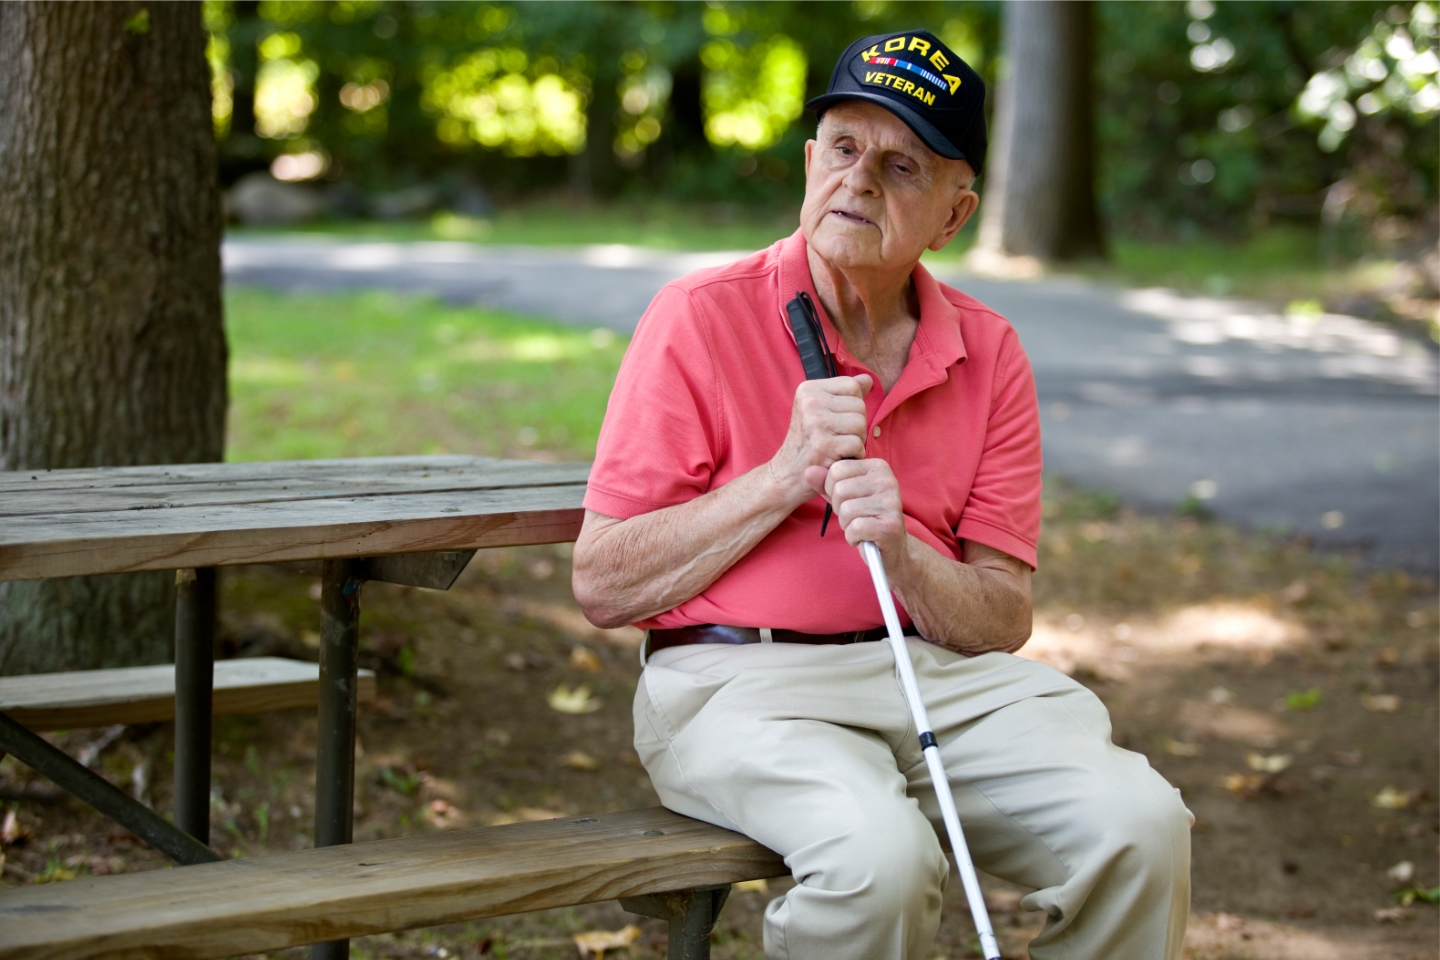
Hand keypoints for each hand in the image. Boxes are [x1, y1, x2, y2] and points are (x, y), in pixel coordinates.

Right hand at [768, 374, 871, 502]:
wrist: (787, 475)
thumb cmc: (808, 443)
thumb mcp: (820, 411)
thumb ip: (843, 394)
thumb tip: (867, 379)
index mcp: (808, 389)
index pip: (852, 385)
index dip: (852, 406)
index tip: (835, 420)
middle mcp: (809, 402)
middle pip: (859, 405)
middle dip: (855, 425)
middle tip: (835, 438)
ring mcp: (815, 423)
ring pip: (860, 424)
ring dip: (856, 440)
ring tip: (837, 447)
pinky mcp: (823, 444)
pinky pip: (857, 444)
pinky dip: (853, 456)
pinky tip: (838, 458)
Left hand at [809, 457, 908, 566]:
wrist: (891, 547)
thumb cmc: (866, 517)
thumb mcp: (844, 496)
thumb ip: (826, 483)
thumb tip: (808, 471)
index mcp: (878, 467)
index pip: (836, 469)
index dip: (832, 489)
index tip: (848, 500)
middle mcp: (887, 480)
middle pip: (839, 490)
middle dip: (839, 509)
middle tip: (855, 517)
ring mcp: (891, 502)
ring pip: (846, 510)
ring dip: (846, 524)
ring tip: (861, 527)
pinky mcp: (889, 525)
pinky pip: (854, 529)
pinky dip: (853, 538)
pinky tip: (864, 537)